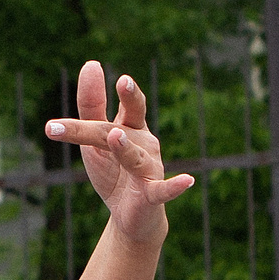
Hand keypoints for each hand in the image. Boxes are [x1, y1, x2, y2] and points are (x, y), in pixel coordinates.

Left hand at [43, 61, 193, 243]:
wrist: (130, 217)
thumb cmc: (114, 172)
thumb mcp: (96, 140)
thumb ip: (92, 106)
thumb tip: (92, 62)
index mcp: (131, 128)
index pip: (123, 108)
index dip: (117, 93)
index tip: (106, 72)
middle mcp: (144, 144)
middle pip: (117, 131)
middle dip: (106, 121)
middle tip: (120, 86)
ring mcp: (150, 168)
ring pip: (135, 157)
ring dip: (126, 148)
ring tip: (116, 136)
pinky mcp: (153, 195)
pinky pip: (164, 190)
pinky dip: (175, 186)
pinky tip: (187, 180)